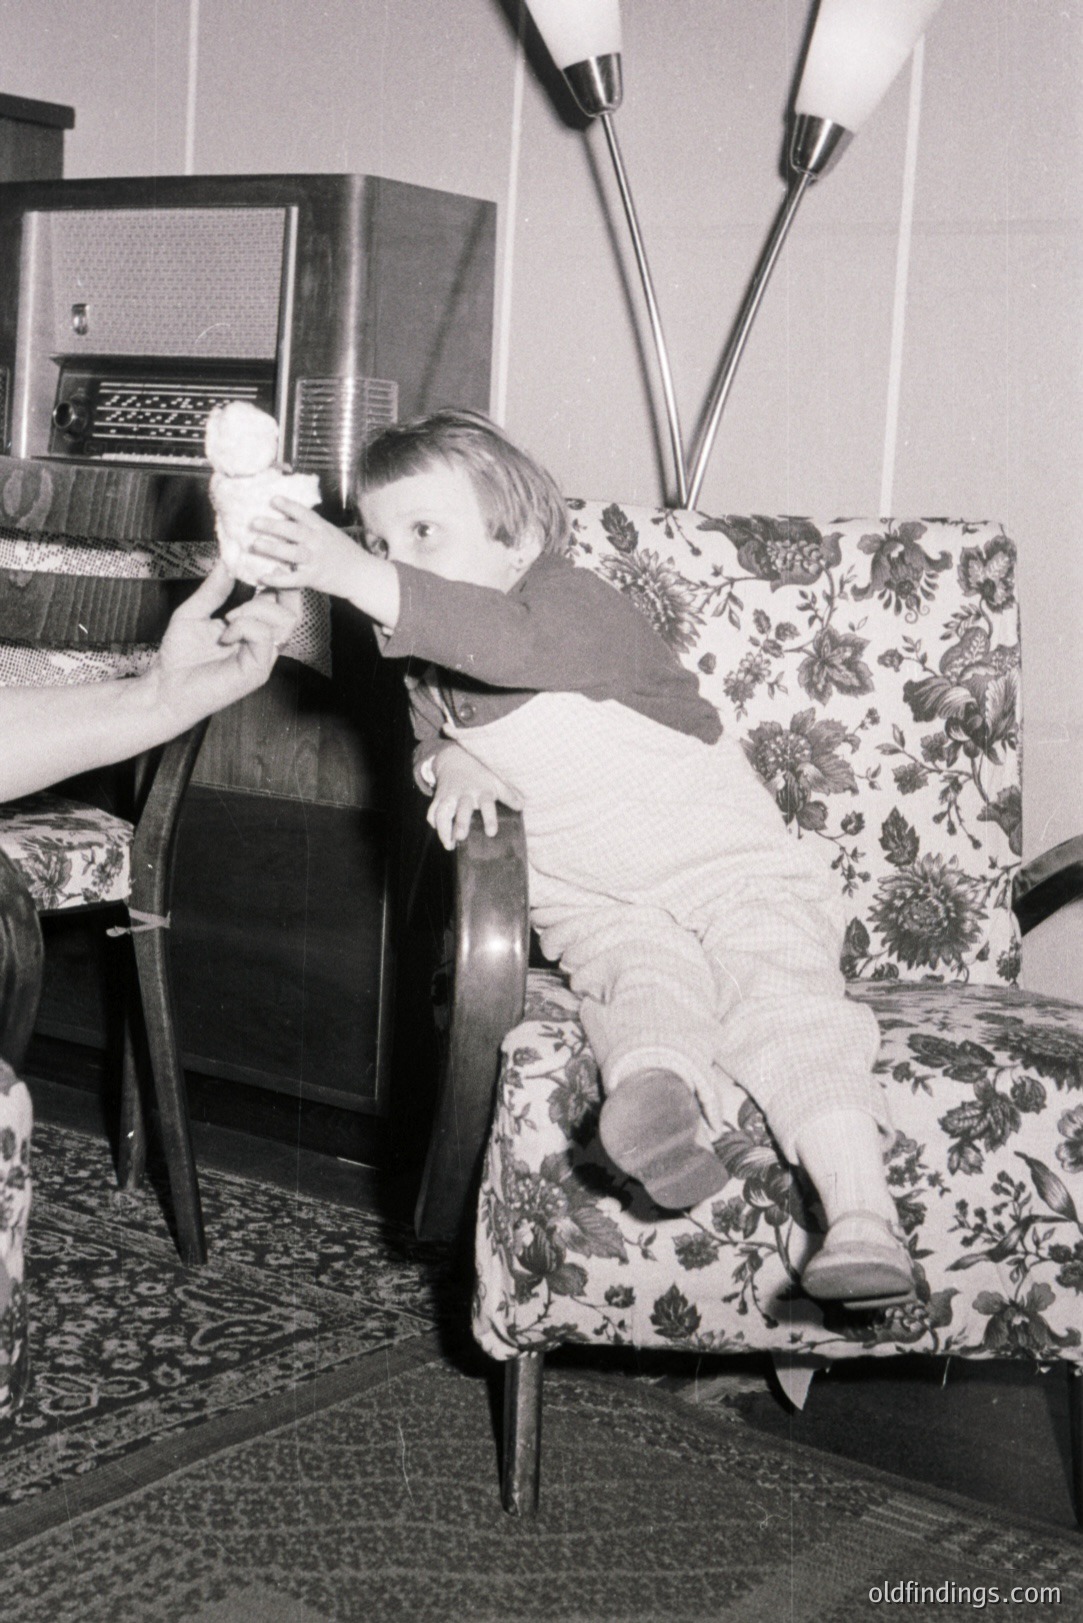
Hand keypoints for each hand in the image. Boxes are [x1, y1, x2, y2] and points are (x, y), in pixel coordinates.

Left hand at [150, 560, 300, 724]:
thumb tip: (227, 561)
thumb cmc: (178, 656)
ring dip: (257, 608)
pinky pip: (265, 637)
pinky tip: (225, 632)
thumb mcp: (193, 612)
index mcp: (253, 629)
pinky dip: (246, 626)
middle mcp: (263, 643)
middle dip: (280, 586)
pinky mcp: (257, 671)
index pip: (279, 601)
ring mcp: (263, 658)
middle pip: (292, 609)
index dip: (278, 579)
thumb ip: (214, 589)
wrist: (165, 688)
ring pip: (283, 620)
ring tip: (230, 615)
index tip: (264, 558)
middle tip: (260, 573)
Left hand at [249, 498, 367, 596]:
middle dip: (273, 526)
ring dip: (273, 548)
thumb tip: (287, 517)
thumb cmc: (344, 553)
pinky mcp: (313, 578)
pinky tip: (262, 576)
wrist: (361, 575)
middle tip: (254, 522)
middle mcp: (318, 542)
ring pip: (292, 553)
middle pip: (294, 531)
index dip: (288, 506)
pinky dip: (277, 579)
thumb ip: (312, 527)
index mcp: (322, 528)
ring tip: (255, 544)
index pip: (304, 514)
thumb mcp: (331, 533)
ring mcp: (316, 560)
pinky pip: (293, 579)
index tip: (272, 500)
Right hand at [427, 742, 522, 849]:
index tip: (491, 833)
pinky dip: (433, 822)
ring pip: (442, 812)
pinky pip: (432, 811)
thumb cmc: (480, 774)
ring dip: (443, 829)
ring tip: (449, 845)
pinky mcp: (438, 798)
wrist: (455, 758)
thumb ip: (508, 794)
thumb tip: (521, 806)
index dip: (489, 818)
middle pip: (462, 809)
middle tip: (461, 837)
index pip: (487, 804)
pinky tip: (439, 832)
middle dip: (460, 823)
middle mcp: (465, 794)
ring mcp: (449, 796)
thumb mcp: (496, 780)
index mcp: (481, 791)